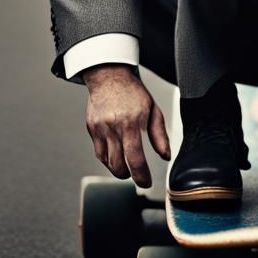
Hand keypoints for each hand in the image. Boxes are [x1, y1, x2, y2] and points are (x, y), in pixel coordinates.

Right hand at [83, 64, 170, 188]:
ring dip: (118, 170)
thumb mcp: (152, 108)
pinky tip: (116, 158)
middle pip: (118, 165)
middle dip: (129, 175)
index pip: (135, 158)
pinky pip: (99, 153)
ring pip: (107, 162)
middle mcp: (113, 127)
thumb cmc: (132, 91)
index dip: (141, 176)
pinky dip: (108, 160)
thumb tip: (165, 156)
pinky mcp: (92, 129)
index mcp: (131, 122)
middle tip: (137, 176)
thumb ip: (159, 135)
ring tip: (127, 169)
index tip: (147, 182)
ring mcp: (100, 128)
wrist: (108, 75)